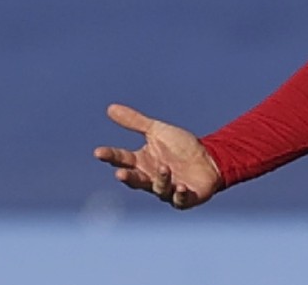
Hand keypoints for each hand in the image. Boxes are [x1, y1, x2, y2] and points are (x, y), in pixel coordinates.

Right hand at [92, 104, 222, 209]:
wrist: (209, 158)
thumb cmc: (181, 147)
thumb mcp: (157, 131)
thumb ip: (135, 122)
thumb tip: (110, 108)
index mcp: (141, 162)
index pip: (122, 159)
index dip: (110, 156)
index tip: (98, 152)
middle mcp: (151, 178)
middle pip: (135, 179)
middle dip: (128, 177)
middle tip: (120, 173)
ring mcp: (167, 189)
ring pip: (159, 188)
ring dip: (161, 179)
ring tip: (164, 168)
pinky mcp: (185, 198)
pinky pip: (179, 200)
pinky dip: (179, 195)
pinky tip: (180, 187)